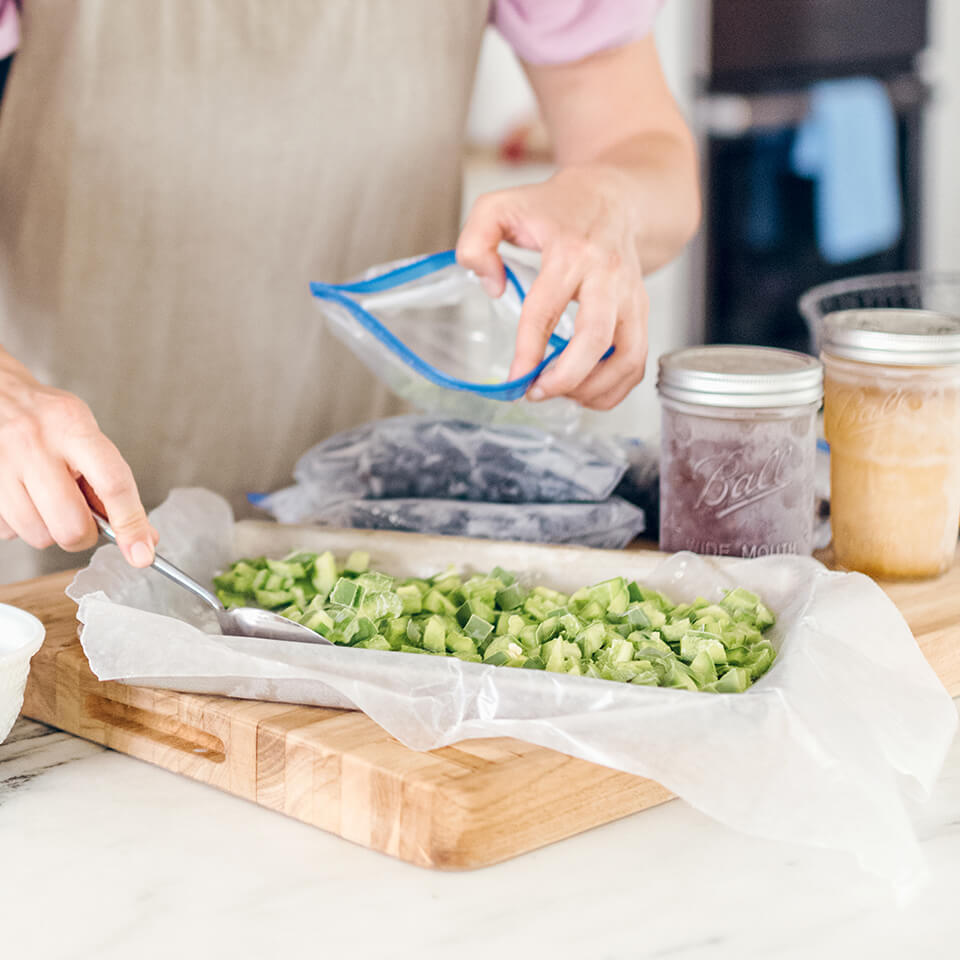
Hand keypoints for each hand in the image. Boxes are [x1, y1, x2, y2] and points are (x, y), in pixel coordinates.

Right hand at [0, 353, 157, 565]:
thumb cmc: (48, 420)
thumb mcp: (87, 436)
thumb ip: (113, 483)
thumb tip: (143, 536)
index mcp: (72, 427)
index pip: (112, 483)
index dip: (131, 524)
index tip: (142, 553)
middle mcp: (34, 445)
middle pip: (71, 524)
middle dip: (83, 534)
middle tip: (82, 518)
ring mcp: (1, 466)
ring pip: (39, 536)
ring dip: (50, 530)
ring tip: (48, 499)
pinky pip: (9, 533)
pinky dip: (22, 525)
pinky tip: (24, 498)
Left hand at [456, 166, 648, 409]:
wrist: (614, 197)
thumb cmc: (556, 207)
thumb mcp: (501, 207)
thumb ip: (477, 241)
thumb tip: (492, 287)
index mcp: (570, 251)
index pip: (546, 311)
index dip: (528, 352)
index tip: (514, 379)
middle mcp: (608, 275)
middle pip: (596, 339)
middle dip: (566, 377)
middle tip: (538, 392)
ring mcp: (631, 296)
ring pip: (627, 357)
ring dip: (594, 388)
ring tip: (561, 394)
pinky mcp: (641, 312)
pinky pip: (637, 361)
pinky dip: (615, 387)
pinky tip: (584, 390)